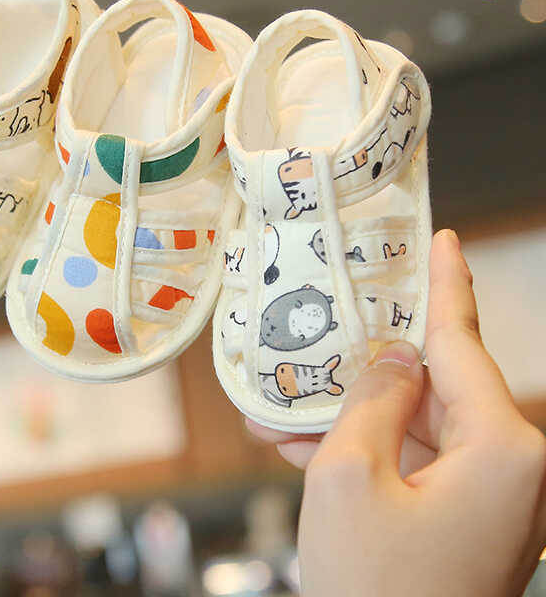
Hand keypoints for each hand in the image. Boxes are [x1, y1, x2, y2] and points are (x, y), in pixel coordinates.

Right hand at [248, 229, 545, 596]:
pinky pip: (416, 465)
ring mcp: (492, 500)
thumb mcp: (349, 476)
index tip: (445, 239)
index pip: (465, 344)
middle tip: (330, 328)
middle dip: (371, 366)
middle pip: (436, 387)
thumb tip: (394, 358)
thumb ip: (372, 399)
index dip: (448, 285)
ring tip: (288, 404)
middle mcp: (513, 470)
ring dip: (356, 417)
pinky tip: (305, 445)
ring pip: (418, 427)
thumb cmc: (374, 589)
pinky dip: (367, 454)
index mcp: (503, 451)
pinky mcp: (468, 521)